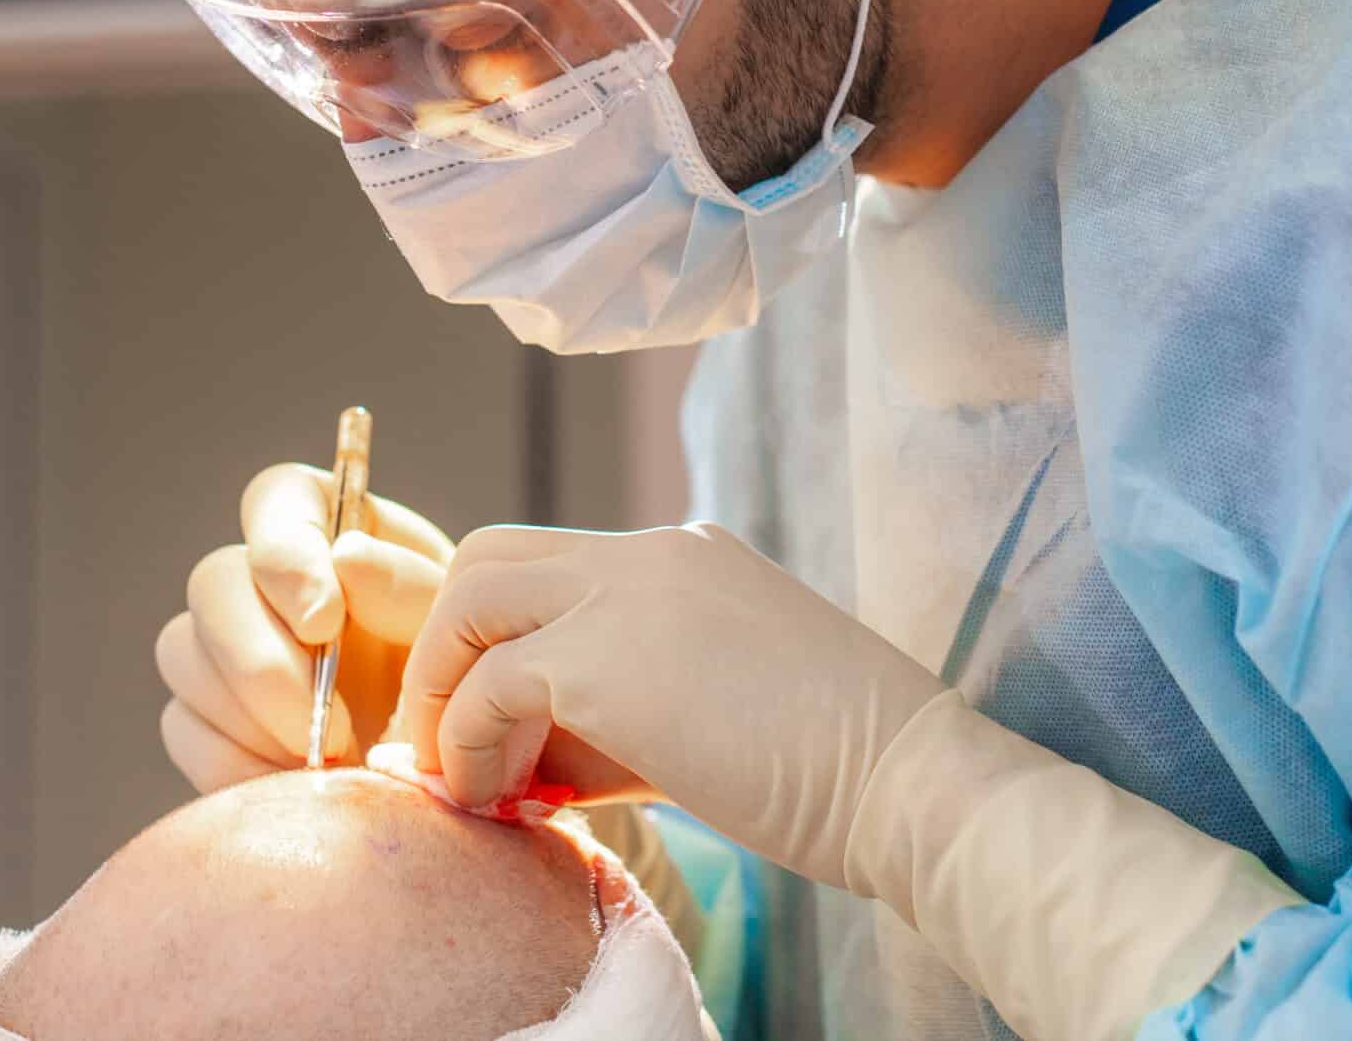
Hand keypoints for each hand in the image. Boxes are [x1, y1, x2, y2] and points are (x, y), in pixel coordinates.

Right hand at [156, 462, 454, 790]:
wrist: (446, 761)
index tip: (325, 621)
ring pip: (187, 658)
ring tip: (333, 761)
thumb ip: (409, 588)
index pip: (277, 499)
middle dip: (262, 660)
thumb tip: (344, 557)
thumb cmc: (456, 669)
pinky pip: (186, 730)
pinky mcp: (203, 715)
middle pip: (213, 584)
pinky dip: (240, 764)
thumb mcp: (457, 627)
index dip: (285, 555)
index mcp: (331, 527)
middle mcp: (263, 578)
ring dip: (256, 718)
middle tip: (330, 727)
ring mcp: (222, 646)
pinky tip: (299, 784)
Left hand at [398, 522, 946, 885]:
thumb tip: (519, 761)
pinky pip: (488, 686)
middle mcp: (651, 550)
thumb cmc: (829, 773)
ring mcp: (628, 589)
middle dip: (449, 651)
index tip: (496, 734)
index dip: (502, 646)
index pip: (549, 568)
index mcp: (685, 554)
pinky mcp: (605, 654)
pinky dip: (468, 744)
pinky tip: (498, 800)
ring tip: (464, 780)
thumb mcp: (707, 715)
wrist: (906, 783)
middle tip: (451, 744)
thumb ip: (615, 716)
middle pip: (489, 556)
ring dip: (445, 693)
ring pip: (470, 598)